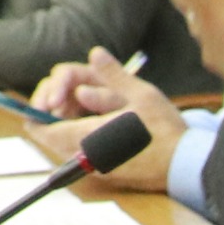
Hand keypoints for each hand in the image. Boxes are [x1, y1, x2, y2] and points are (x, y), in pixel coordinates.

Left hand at [29, 52, 176, 186]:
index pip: (39, 127)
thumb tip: (95, 54)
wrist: (186, 166)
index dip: (37, 109)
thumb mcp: (141, 95)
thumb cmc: (165, 131)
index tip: (52, 97)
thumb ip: (113, 75)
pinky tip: (103, 121)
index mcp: (86, 135)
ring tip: (92, 104)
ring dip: (70, 121)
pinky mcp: (106, 170)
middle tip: (73, 95)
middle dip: (56, 110)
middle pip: (49, 134)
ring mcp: (94, 166)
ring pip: (64, 143)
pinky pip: (81, 152)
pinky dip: (83, 133)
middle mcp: (84, 155)